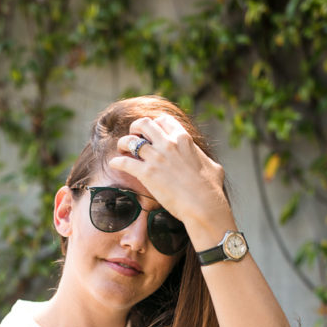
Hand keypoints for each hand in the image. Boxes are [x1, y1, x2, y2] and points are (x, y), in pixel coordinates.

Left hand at [109, 114, 234, 245]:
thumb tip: (206, 164)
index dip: (155, 124)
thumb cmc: (211, 190)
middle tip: (133, 137)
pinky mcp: (147, 174)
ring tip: (121, 150)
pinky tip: (113, 164)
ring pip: (130, 141)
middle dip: (135, 128)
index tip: (151, 133)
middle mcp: (168, 144)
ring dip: (123, 144)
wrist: (204, 205)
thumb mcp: (213, 167)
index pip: (163, 121)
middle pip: (143, 124)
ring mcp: (156, 158)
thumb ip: (203, 160)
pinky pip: (124, 162)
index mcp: (183, 139)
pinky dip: (116, 162)